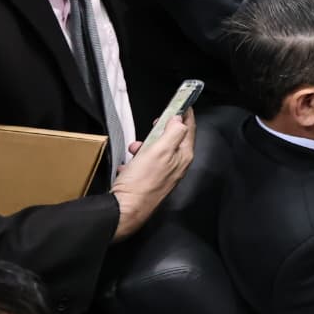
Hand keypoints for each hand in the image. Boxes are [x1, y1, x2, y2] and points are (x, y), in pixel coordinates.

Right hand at [111, 110, 195, 241]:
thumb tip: (179, 120)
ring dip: (146, 146)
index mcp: (183, 157)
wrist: (125, 209)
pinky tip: (128, 164)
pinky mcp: (149, 182)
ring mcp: (164, 175)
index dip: (186, 115)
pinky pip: (144, 165)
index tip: (184, 103)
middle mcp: (177, 166)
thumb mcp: (160, 150)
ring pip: (157, 152)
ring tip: (135, 148)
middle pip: (174, 140)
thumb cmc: (142, 181)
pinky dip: (136, 161)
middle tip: (156, 122)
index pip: (189, 130)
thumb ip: (173, 132)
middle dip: (163, 130)